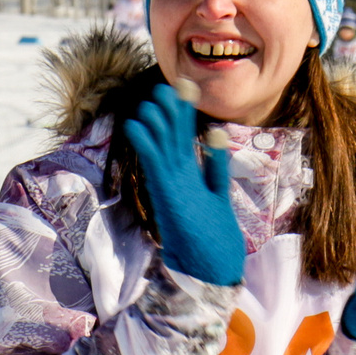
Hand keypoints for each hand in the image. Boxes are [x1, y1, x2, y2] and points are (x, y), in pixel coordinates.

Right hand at [121, 83, 244, 285]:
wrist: (208, 271)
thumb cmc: (214, 236)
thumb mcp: (218, 193)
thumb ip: (216, 165)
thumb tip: (215, 133)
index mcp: (187, 177)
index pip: (183, 138)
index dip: (183, 111)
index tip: (184, 84)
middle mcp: (177, 181)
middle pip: (173, 138)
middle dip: (170, 112)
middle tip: (166, 84)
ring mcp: (174, 190)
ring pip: (164, 150)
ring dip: (157, 125)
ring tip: (150, 100)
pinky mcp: (173, 199)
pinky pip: (158, 168)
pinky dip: (147, 146)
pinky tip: (137, 125)